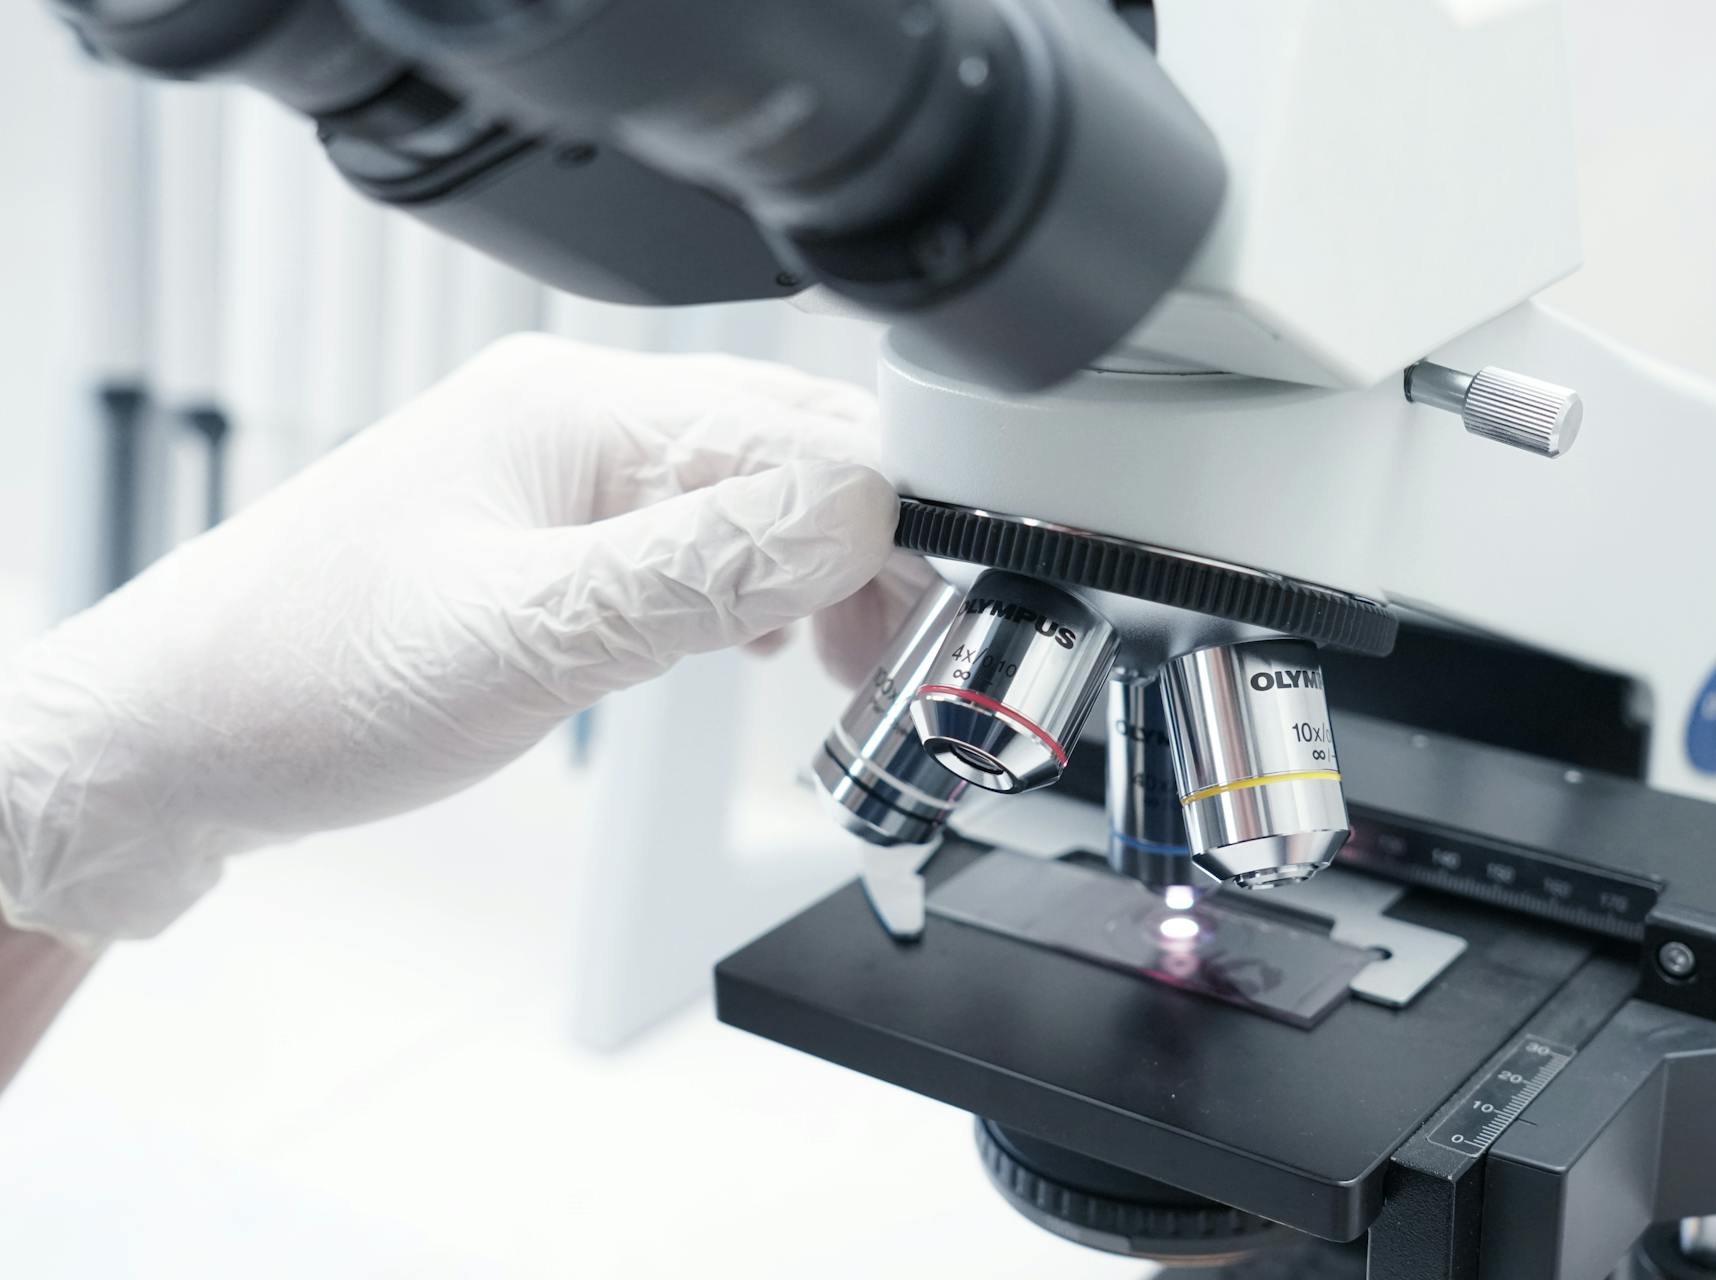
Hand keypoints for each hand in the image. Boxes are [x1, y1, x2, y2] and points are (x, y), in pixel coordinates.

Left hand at [0, 335, 898, 943]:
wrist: (170, 742)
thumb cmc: (304, 683)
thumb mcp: (524, 638)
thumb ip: (700, 572)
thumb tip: (856, 515)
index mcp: (579, 409)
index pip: (799, 434)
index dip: (890, 525)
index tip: (937, 627)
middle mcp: (578, 421)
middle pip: (791, 452)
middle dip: (875, 550)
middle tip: (910, 666)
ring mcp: (563, 476)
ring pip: (753, 497)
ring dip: (824, 574)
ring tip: (851, 668)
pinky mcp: (551, 539)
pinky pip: (696, 536)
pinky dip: (758, 590)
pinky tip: (765, 644)